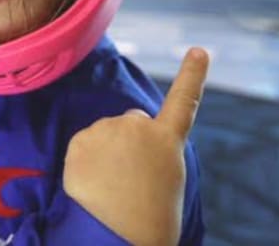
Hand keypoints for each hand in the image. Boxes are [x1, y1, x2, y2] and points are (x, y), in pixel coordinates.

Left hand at [63, 47, 209, 245]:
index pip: (184, 101)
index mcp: (168, 140)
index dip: (192, 75)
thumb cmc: (149, 218)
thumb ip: (150, 150)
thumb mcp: (165, 178)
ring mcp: (107, 130)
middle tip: (131, 179)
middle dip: (127, 142)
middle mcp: (138, 126)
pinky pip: (82, 147)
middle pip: (130, 123)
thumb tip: (124, 139)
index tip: (199, 50)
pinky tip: (93, 185)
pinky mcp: (80, 140)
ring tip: (112, 187)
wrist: (122, 237)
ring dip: (104, 154)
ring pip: (103, 136)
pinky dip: (84, 162)